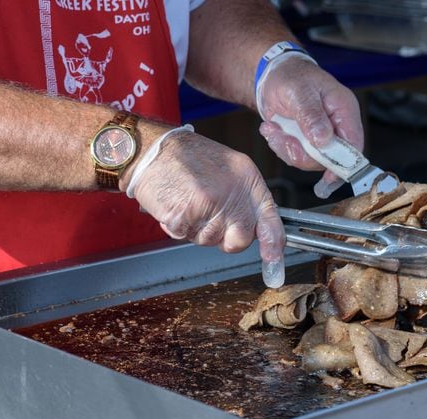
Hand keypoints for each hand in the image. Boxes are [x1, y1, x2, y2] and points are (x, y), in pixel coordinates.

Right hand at [128, 131, 285, 286]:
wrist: (153, 150)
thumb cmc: (186, 158)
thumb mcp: (227, 168)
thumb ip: (243, 198)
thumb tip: (256, 229)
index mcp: (246, 178)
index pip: (269, 216)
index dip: (273, 242)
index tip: (274, 260)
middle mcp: (232, 191)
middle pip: (240, 239)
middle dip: (225, 239)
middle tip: (208, 219)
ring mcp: (209, 204)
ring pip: (209, 240)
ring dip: (196, 230)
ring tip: (187, 202)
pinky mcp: (186, 214)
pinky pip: (184, 236)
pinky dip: (176, 226)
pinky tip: (174, 204)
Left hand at [257, 56, 363, 194]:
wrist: (272, 77)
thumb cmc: (292, 76)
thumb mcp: (300, 92)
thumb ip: (312, 116)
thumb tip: (324, 140)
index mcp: (344, 110)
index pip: (353, 144)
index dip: (345, 164)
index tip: (330, 177)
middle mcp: (335, 127)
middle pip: (329, 158)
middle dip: (302, 153)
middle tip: (283, 138)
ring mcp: (320, 136)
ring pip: (309, 160)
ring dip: (287, 149)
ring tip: (273, 129)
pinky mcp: (305, 142)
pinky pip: (295, 156)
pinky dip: (281, 146)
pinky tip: (273, 130)